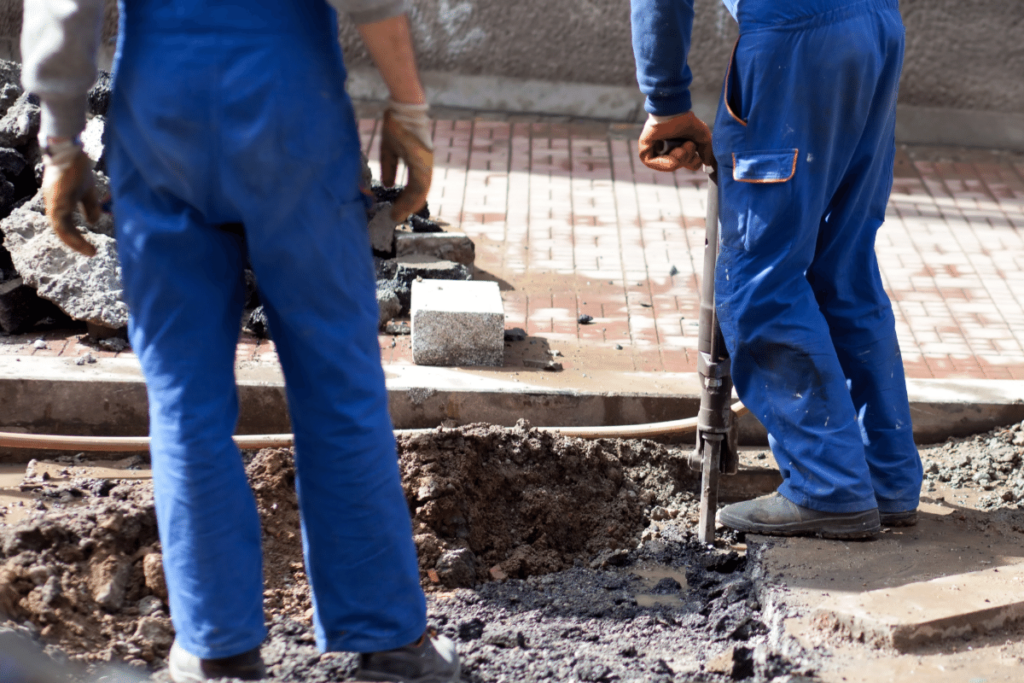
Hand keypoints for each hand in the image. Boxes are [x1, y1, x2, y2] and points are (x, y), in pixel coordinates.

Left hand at [41, 138, 99, 256]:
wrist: (71, 151)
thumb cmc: (78, 168)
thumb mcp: (88, 191)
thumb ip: (90, 207)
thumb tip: (93, 222)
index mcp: (60, 201)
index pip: (66, 224)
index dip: (77, 237)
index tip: (91, 247)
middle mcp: (54, 203)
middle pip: (62, 230)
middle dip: (76, 243)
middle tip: (92, 252)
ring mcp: (54, 202)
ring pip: (61, 229)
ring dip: (75, 242)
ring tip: (89, 251)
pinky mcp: (56, 201)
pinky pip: (62, 224)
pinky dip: (73, 235)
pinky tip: (83, 240)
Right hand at [379, 100, 432, 222]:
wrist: (402, 107)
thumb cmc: (396, 124)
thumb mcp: (389, 150)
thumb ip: (390, 167)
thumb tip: (390, 185)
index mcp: (418, 161)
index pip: (415, 185)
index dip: (407, 199)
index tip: (397, 210)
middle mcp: (424, 164)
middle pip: (419, 191)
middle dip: (407, 206)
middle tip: (396, 217)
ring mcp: (425, 162)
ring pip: (421, 190)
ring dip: (409, 204)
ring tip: (398, 215)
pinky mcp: (423, 160)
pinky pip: (420, 184)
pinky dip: (412, 196)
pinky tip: (404, 204)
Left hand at [637, 111, 715, 173]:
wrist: (672, 111)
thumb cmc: (686, 120)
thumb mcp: (702, 137)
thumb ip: (707, 151)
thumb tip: (708, 164)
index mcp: (679, 147)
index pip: (687, 164)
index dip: (693, 162)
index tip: (697, 155)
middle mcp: (667, 150)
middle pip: (679, 165)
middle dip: (687, 157)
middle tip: (688, 145)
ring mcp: (655, 151)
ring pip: (669, 166)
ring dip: (680, 158)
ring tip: (681, 145)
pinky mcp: (644, 151)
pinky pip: (654, 164)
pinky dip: (666, 161)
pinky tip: (672, 151)